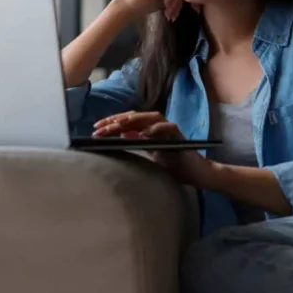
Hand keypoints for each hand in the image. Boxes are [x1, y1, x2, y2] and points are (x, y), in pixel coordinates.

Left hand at [93, 111, 214, 186]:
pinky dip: (156, 129)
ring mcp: (170, 130)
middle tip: (100, 127)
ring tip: (118, 125)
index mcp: (150, 131)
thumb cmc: (174, 168)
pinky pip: (168, 127)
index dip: (112, 124)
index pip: (128, 122)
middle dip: (117, 120)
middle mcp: (159, 127)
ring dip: (134, 120)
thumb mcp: (150, 156)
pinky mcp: (180, 136)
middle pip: (136, 117)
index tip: (96, 129)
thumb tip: (121, 135)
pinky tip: (143, 134)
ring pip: (151, 117)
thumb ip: (138, 145)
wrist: (196, 175)